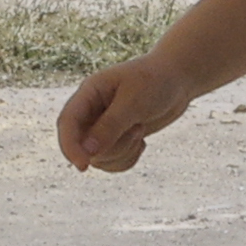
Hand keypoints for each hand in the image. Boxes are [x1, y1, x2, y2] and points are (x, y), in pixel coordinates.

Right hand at [58, 53, 189, 173]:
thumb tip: (88, 153)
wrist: (178, 80)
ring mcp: (101, 127)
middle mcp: (90, 112)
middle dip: (111, 148)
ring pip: (98, 158)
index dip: (70, 146)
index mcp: (88, 93)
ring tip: (140, 129)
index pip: (66, 123)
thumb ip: (110, 126)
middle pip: (83, 146)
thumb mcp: (134, 101)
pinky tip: (141, 140)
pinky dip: (128, 158)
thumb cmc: (156, 81)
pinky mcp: (115, 139)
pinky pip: (112, 163)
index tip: (83, 166)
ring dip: (123, 152)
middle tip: (138, 129)